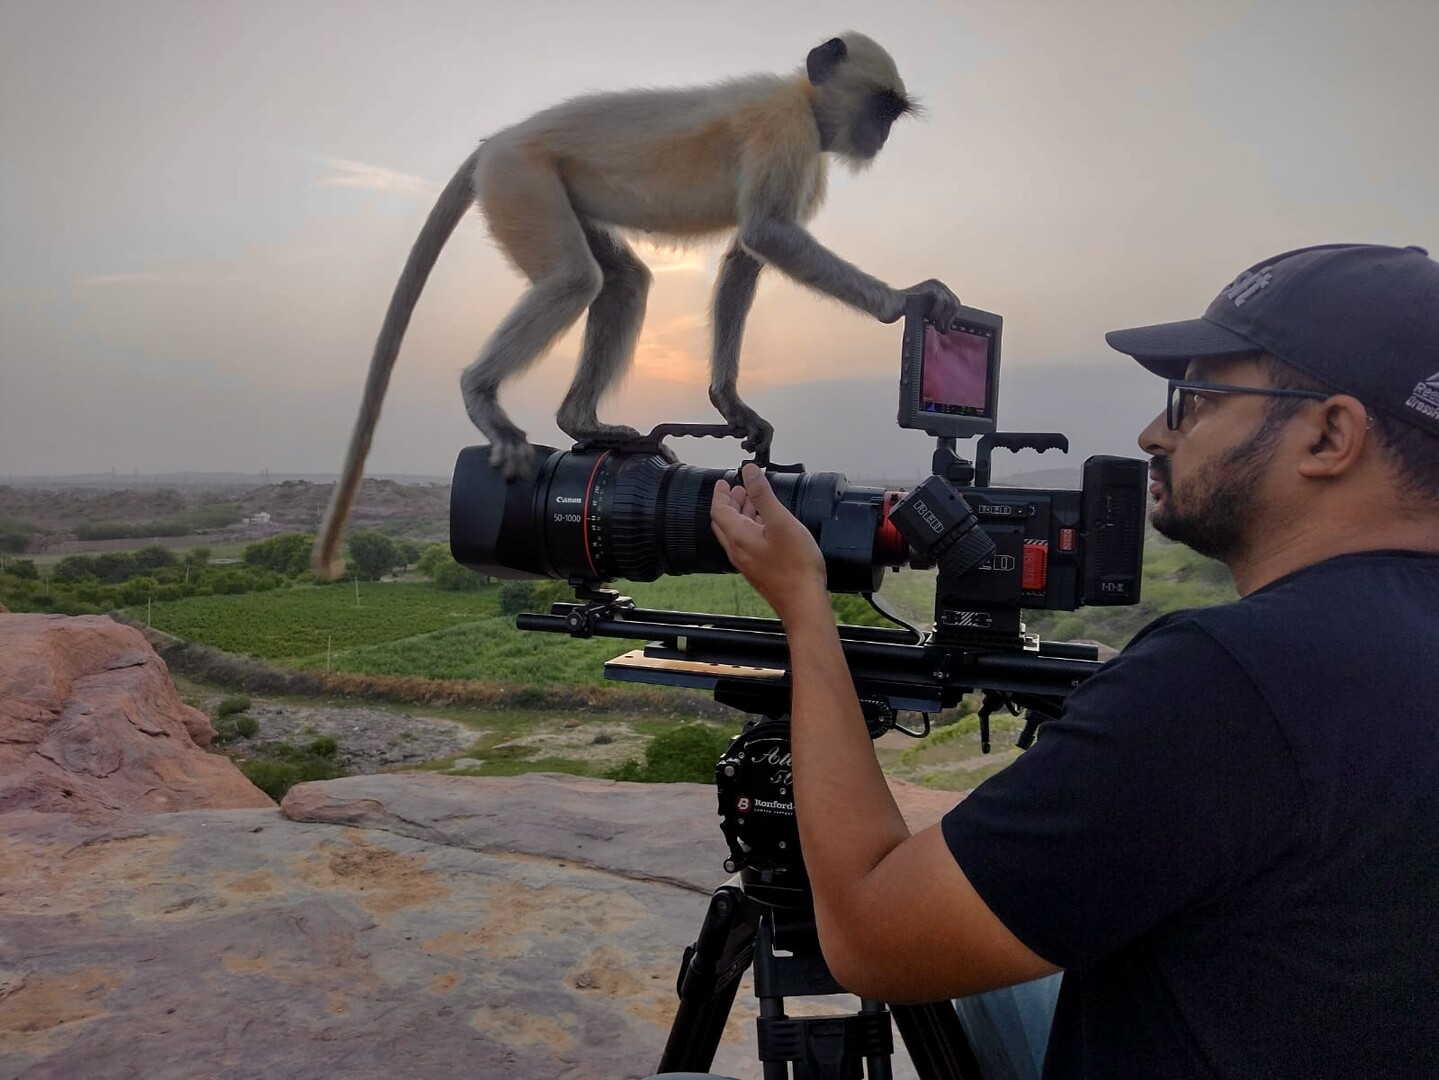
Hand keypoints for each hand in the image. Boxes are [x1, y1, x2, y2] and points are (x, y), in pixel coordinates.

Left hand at [710, 463, 828, 620]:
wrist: (803, 602)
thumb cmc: (796, 565)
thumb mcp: (780, 521)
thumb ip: (762, 495)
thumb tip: (748, 472)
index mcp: (739, 537)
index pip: (719, 511)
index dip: (720, 494)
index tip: (723, 482)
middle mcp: (738, 551)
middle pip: (724, 522)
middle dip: (729, 503)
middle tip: (737, 489)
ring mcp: (747, 562)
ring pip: (735, 533)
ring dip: (740, 515)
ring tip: (750, 502)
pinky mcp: (757, 570)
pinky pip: (746, 544)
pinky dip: (749, 528)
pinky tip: (764, 526)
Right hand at [881, 279, 962, 329]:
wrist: (889, 305)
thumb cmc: (904, 310)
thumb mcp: (925, 313)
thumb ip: (936, 315)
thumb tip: (947, 327)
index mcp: (939, 290)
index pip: (955, 304)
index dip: (951, 318)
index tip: (943, 328)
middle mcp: (937, 285)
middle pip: (956, 303)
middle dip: (949, 319)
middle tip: (939, 328)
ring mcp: (932, 285)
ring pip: (951, 302)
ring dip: (944, 317)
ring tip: (935, 324)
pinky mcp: (926, 287)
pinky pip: (941, 299)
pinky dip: (938, 311)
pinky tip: (930, 317)